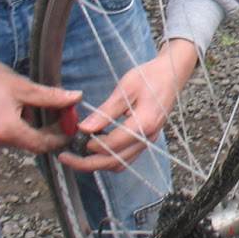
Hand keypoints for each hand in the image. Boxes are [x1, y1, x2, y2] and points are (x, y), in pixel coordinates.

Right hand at [0, 35, 77, 153]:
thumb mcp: (24, 87)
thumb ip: (52, 97)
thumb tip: (76, 98)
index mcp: (8, 131)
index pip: (42, 144)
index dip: (59, 137)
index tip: (70, 126)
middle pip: (31, 142)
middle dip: (45, 128)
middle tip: (56, 110)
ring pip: (18, 138)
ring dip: (29, 125)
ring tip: (26, 101)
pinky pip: (4, 135)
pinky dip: (15, 124)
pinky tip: (12, 104)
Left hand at [58, 39, 199, 172]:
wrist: (172, 74)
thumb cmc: (150, 77)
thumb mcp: (125, 88)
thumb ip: (105, 111)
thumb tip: (83, 128)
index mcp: (145, 123)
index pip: (113, 145)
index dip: (91, 144)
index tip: (75, 136)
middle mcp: (148, 137)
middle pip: (114, 161)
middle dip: (87, 163)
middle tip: (65, 157)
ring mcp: (148, 141)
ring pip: (120, 164)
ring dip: (97, 164)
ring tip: (77, 155)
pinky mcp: (145, 140)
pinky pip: (125, 158)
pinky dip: (108, 158)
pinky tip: (94, 149)